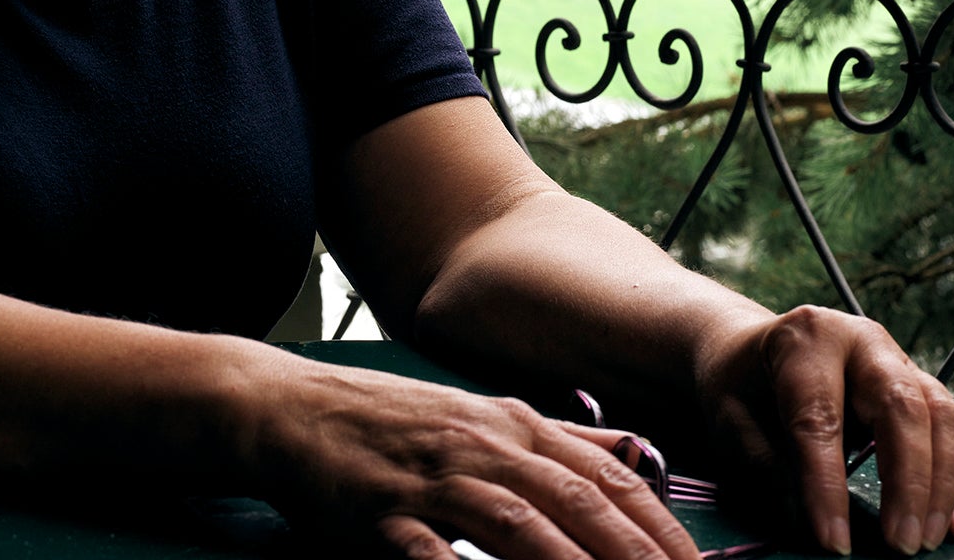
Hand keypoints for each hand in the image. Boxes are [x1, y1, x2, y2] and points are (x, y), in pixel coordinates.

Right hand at [248, 357, 699, 559]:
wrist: (290, 408)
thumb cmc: (389, 421)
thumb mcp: (480, 416)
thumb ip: (559, 438)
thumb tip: (637, 456)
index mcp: (514, 425)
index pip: (611, 480)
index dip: (664, 530)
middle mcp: (483, 446)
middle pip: (578, 504)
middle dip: (638, 558)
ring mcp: (432, 478)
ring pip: (519, 525)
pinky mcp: (382, 513)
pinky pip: (432, 552)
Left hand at [694, 304, 953, 554]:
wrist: (750, 353)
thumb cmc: (741, 386)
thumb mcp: (732, 419)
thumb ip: (765, 466)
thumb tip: (803, 521)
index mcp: (807, 337)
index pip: (820, 416)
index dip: (827, 483)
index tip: (833, 540)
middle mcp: (863, 341)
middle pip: (901, 408)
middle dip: (906, 483)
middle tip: (899, 545)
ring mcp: (899, 363)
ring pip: (941, 419)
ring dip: (939, 486)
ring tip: (925, 540)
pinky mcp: (921, 391)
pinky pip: (952, 435)